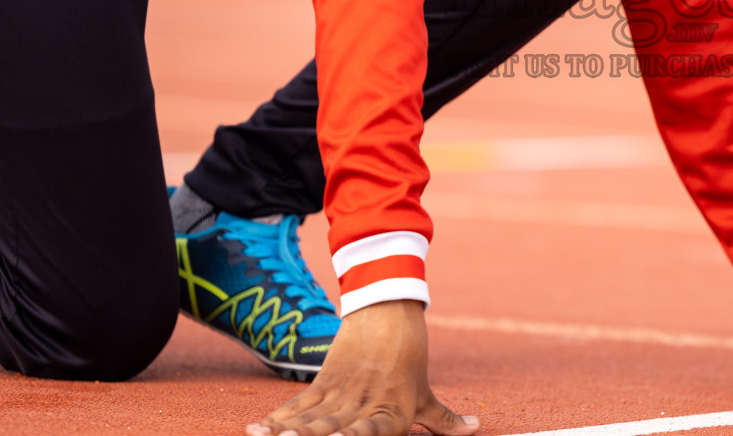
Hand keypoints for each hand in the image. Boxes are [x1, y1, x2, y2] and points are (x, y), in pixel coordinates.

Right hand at [248, 300, 477, 435]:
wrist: (389, 309)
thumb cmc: (410, 358)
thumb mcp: (427, 394)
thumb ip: (445, 421)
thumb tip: (476, 430)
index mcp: (392, 415)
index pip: (372, 433)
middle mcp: (363, 405)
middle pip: (332, 429)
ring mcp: (341, 392)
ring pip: (309, 418)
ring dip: (286, 431)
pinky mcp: (323, 380)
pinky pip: (297, 403)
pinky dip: (275, 418)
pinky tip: (256, 430)